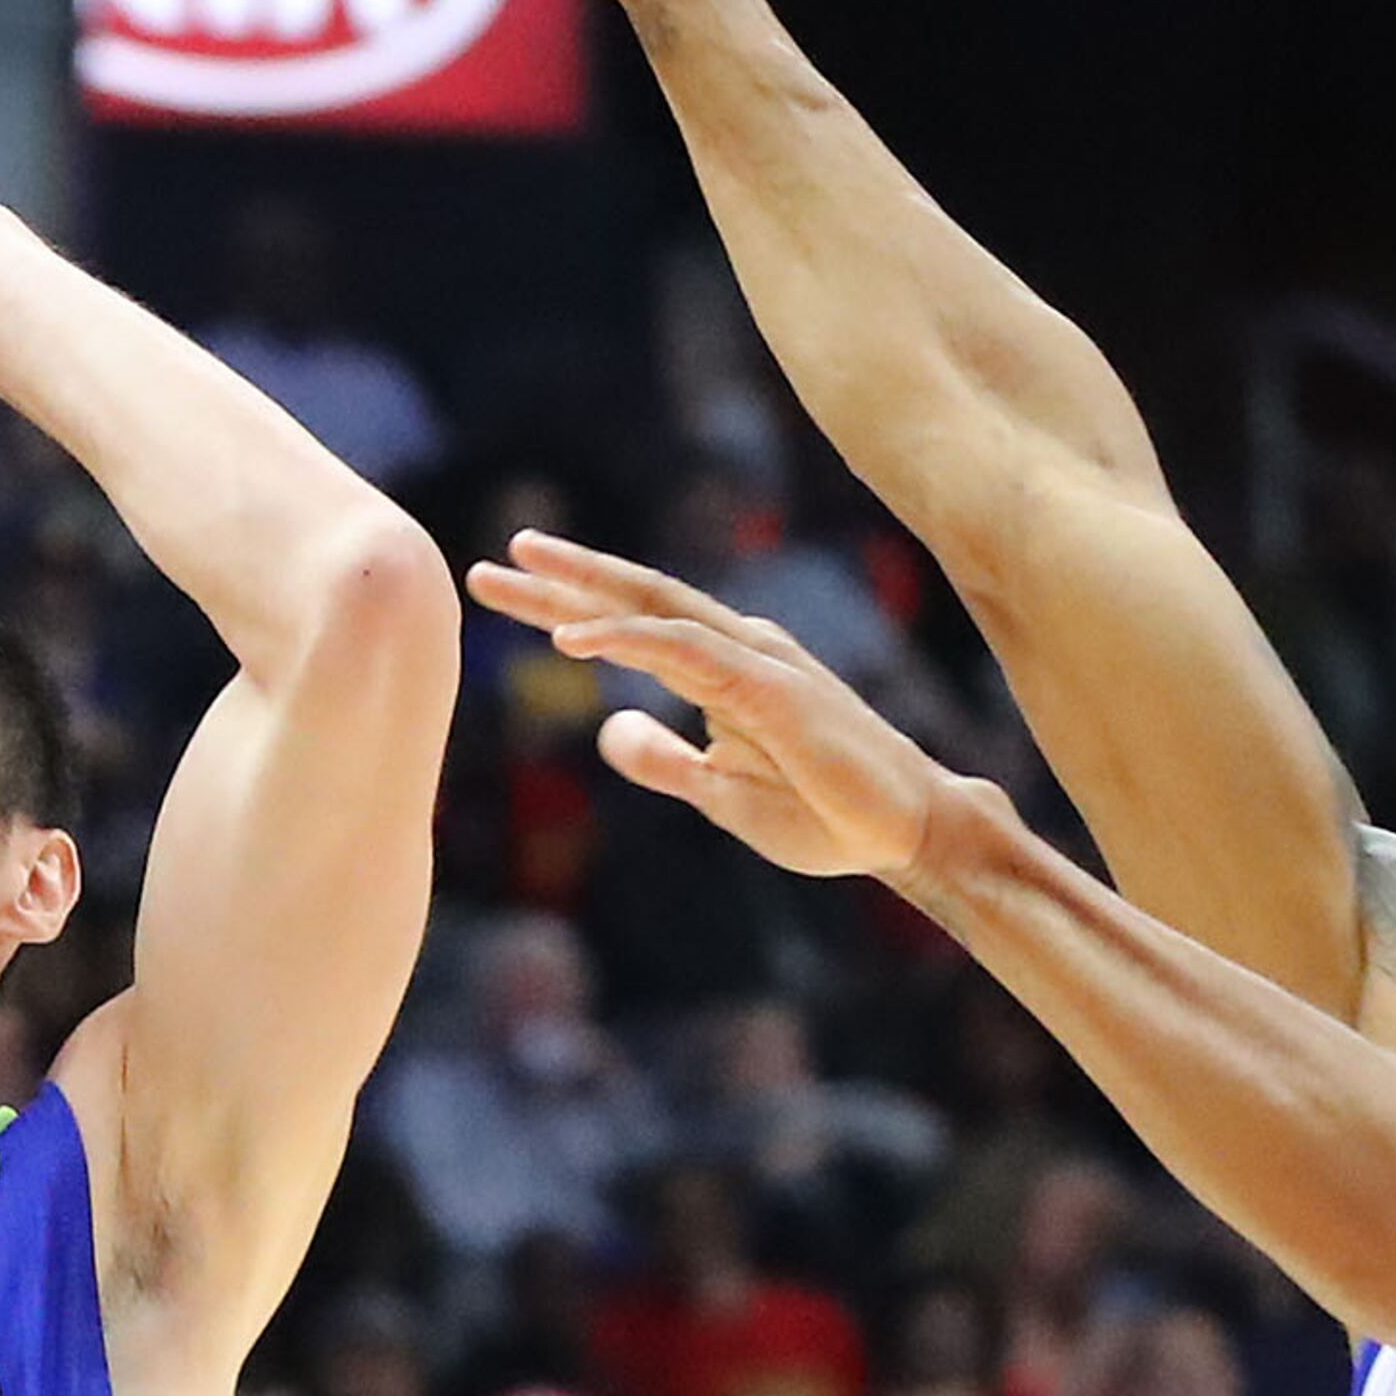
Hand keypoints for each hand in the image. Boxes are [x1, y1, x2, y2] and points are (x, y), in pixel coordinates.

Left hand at [469, 530, 947, 879]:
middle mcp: (735, 649)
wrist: (903, 834)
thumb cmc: (823, 811)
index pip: (632, 624)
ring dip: (582, 588)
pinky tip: (571, 639)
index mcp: (721, 669)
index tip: (505, 592)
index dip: (566, 606)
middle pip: (635, 598)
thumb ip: (664, 759)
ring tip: (520, 570)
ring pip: (655, 607)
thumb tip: (609, 729)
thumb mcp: (720, 792)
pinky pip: (685, 650)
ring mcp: (755, 661)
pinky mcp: (770, 687)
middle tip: (491, 562)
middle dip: (561, 579)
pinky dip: (625, 638)